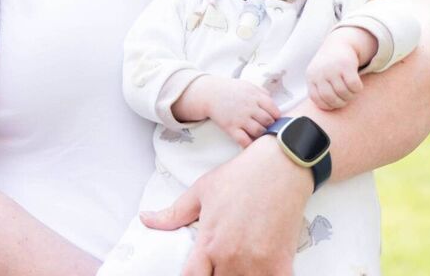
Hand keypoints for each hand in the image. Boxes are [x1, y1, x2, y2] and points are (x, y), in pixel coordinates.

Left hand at [141, 135, 312, 275]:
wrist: (283, 164)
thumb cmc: (243, 175)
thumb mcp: (202, 190)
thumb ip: (174, 214)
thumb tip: (146, 219)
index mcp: (209, 243)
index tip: (198, 272)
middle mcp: (231, 258)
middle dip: (217, 274)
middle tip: (220, 263)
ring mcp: (258, 264)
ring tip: (240, 266)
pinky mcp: (281, 263)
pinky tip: (262, 269)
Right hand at [179, 75, 280, 147]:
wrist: (210, 94)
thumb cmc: (231, 90)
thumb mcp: (249, 86)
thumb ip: (263, 93)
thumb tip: (274, 104)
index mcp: (256, 96)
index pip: (274, 110)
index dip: (277, 117)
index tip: (275, 120)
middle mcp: (250, 108)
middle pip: (268, 122)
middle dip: (271, 126)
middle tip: (269, 129)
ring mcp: (240, 118)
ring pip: (259, 132)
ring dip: (262, 135)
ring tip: (261, 135)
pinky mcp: (231, 128)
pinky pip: (244, 140)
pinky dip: (250, 145)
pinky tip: (251, 144)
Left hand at [306, 27, 374, 109]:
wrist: (339, 42)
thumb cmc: (329, 65)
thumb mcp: (318, 75)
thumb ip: (319, 90)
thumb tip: (327, 109)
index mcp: (311, 76)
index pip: (317, 100)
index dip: (328, 106)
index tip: (335, 103)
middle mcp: (320, 72)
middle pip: (331, 98)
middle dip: (341, 103)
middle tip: (345, 99)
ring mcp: (333, 68)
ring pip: (344, 93)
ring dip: (350, 96)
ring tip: (351, 92)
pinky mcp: (346, 65)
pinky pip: (354, 86)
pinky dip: (357, 89)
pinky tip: (357, 85)